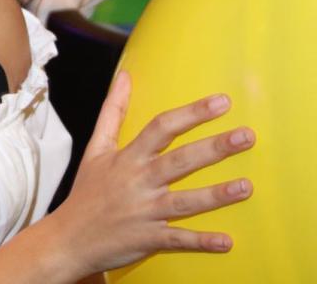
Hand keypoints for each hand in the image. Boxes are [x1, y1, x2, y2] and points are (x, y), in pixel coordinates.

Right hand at [49, 71, 253, 277]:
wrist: (69, 237)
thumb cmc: (88, 190)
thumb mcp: (96, 148)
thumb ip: (112, 111)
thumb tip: (124, 75)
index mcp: (127, 157)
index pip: (161, 128)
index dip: (191, 114)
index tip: (221, 102)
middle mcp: (138, 181)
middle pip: (179, 160)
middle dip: (213, 148)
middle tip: (247, 136)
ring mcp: (144, 211)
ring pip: (184, 201)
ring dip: (215, 195)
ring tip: (246, 186)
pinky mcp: (148, 239)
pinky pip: (178, 240)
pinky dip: (201, 241)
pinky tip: (227, 241)